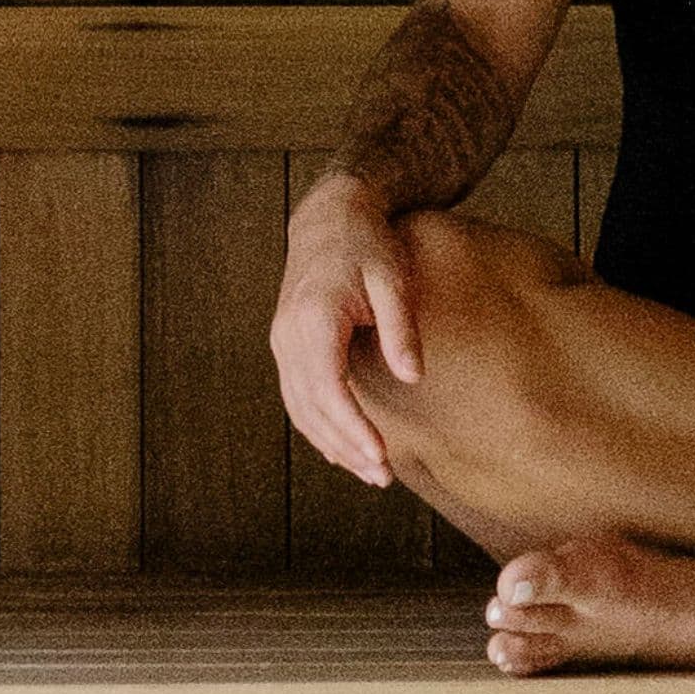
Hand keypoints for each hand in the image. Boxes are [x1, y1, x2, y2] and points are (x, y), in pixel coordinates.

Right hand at [270, 175, 423, 489]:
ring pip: (299, 407)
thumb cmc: (368, 245)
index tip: (380, 457)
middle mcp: (288, 334)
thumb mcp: (393, 281)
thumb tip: (412, 377)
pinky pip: (296, 395)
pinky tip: (342, 446)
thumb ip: (400, 329)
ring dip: (331, 443)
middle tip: (382, 478)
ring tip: (369, 471)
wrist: (332, 215)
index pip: (328, 389)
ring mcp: (282, 340)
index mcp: (314, 318)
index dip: (352, 428)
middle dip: (346, 446)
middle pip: (311, 407)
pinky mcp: (285, 343)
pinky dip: (317, 425)